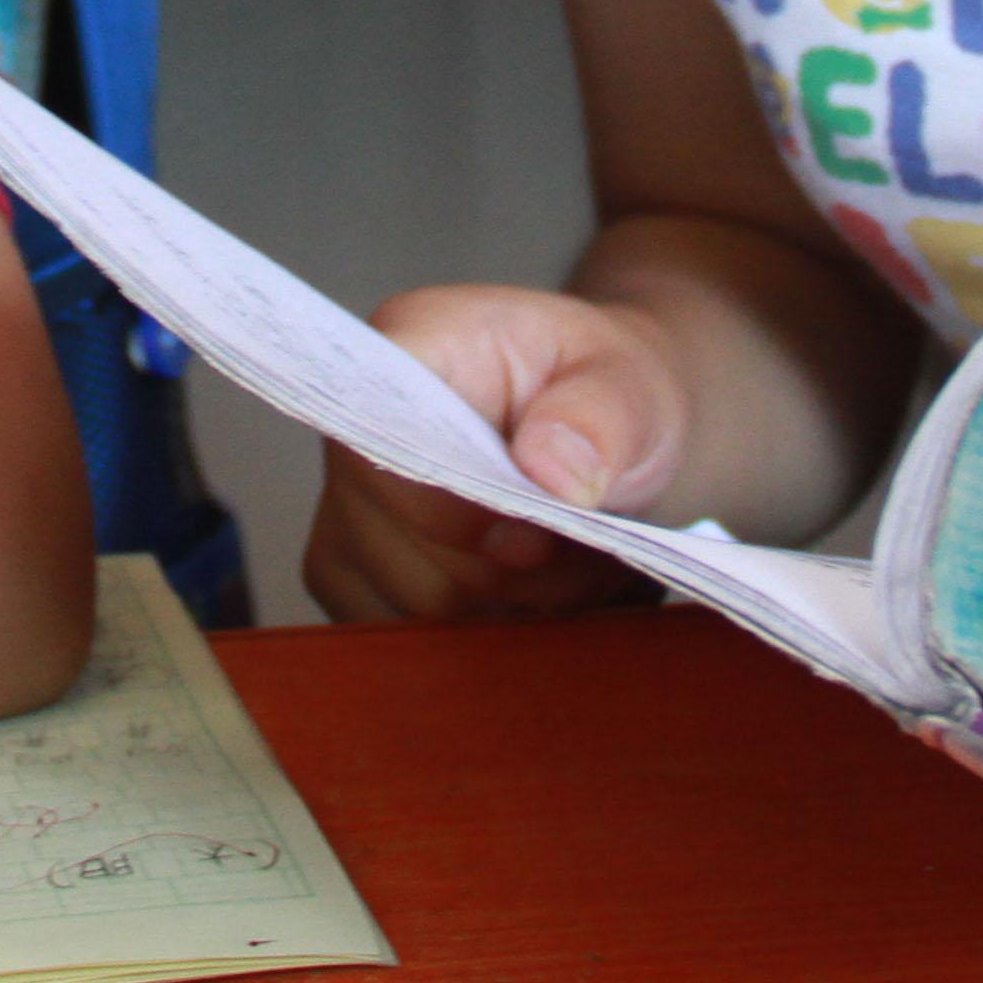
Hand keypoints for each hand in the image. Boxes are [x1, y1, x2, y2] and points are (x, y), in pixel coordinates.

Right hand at [303, 283, 685, 622]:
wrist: (612, 434)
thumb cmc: (612, 395)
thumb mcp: (636, 386)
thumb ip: (604, 418)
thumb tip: (551, 471)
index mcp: (413, 345)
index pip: (385, 439)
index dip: (458, 507)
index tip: (538, 534)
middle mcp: (356, 425)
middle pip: (407, 548)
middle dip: (515, 572)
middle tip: (592, 546)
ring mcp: (345, 506)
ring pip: (413, 606)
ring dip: (512, 608)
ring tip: (573, 563)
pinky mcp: (353, 571)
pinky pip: (403, 638)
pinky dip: (483, 636)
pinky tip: (533, 595)